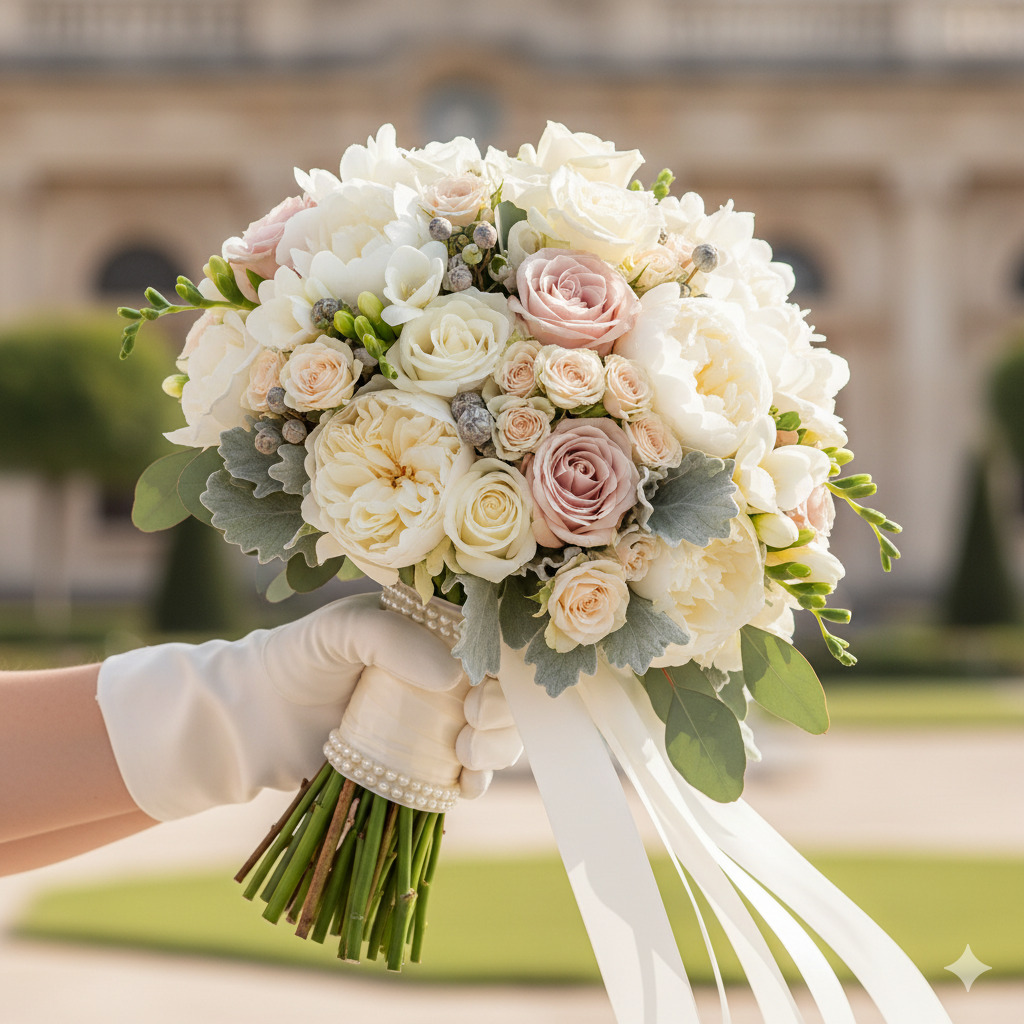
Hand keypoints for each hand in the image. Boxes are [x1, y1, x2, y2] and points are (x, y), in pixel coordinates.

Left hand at [97, 593, 520, 820]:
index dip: (504, 667)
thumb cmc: (299, 657)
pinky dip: (477, 781)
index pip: (495, 643)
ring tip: (465, 756)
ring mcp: (437, 718)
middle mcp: (447, 671)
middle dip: (503, 712)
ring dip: (497, 747)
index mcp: (437, 628)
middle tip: (473, 723)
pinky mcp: (422, 760)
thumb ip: (393, 640)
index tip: (481, 689)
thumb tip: (453, 676)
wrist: (256, 715)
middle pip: (506, 691)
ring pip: (496, 733)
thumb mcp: (342, 631)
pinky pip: (466, 773)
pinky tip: (464, 785)